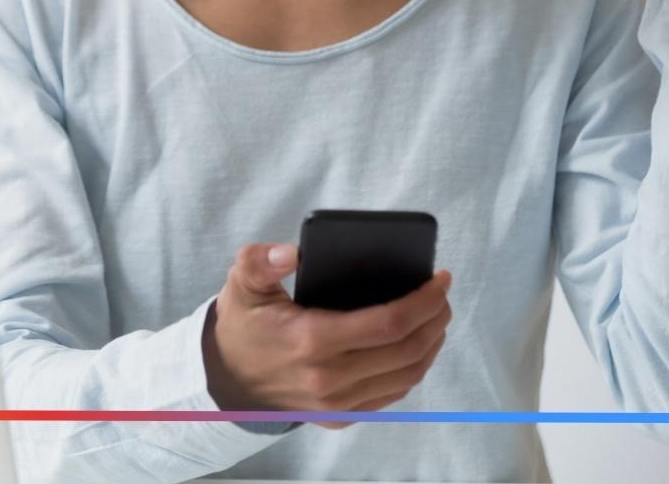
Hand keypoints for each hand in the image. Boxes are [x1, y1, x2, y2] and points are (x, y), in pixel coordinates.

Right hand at [202, 242, 452, 429]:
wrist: (225, 379)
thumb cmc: (243, 325)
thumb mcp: (242, 283)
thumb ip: (260, 260)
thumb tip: (292, 252)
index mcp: (312, 341)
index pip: (389, 323)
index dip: (424, 301)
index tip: (440, 279)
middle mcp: (329, 379)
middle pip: (407, 351)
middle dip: (436, 318)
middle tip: (443, 294)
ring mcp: (336, 404)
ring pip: (407, 377)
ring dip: (431, 344)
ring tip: (437, 316)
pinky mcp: (340, 417)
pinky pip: (391, 395)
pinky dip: (413, 369)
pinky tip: (417, 345)